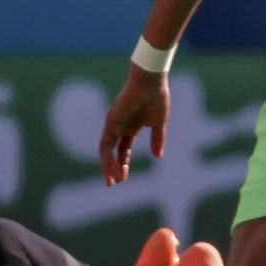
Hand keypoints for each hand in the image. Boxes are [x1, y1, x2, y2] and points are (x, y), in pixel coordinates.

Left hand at [98, 65, 168, 185]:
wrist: (151, 82)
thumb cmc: (157, 98)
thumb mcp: (159, 123)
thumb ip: (158, 139)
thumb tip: (158, 156)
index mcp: (131, 127)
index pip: (123, 150)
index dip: (123, 163)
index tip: (125, 178)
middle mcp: (119, 127)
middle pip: (112, 152)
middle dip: (113, 168)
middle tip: (114, 183)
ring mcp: (113, 125)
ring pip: (106, 151)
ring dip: (108, 167)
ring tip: (112, 182)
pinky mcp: (111, 122)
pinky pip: (106, 145)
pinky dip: (108, 158)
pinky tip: (114, 168)